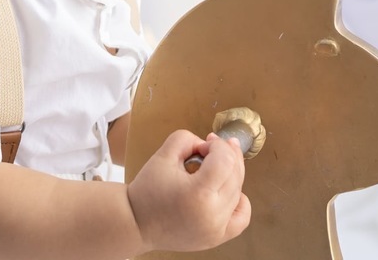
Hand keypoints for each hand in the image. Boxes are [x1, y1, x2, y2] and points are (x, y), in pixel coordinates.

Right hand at [127, 130, 250, 253]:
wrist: (136, 224)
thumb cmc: (147, 191)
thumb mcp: (163, 155)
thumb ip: (187, 139)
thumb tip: (208, 145)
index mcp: (198, 194)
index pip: (224, 160)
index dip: (217, 145)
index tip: (203, 145)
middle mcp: (212, 214)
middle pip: (235, 174)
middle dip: (226, 154)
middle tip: (211, 148)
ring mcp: (216, 229)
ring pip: (239, 191)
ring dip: (230, 174)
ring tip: (212, 168)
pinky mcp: (216, 237)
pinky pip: (242, 217)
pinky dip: (240, 201)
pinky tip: (226, 191)